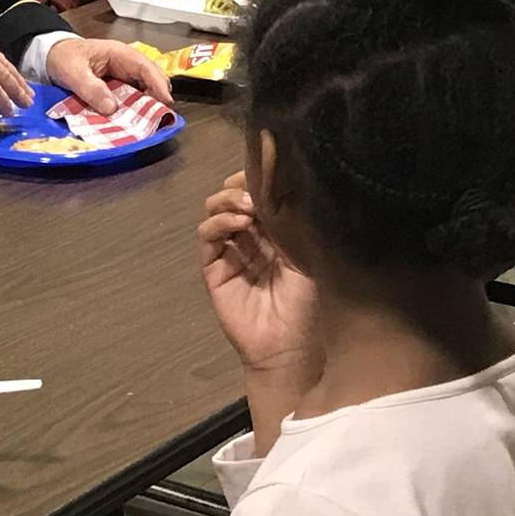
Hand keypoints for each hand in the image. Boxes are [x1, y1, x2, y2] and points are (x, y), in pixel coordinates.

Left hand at [45, 35, 172, 112]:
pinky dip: (135, 109)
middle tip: (158, 120)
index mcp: (120, 54)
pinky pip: (132, 98)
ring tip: (148, 124)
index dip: (158, 85)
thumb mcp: (73, 72)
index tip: (166, 104)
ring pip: (145, 91)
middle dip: (157, 99)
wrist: (51, 54)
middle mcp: (127, 64)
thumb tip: (112, 108)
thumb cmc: (63, 57)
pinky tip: (132, 123)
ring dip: (147, 106)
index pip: (147, 68)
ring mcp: (124, 76)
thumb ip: (90, 88)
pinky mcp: (119, 87)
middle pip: (152, 80)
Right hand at [199, 172, 318, 376]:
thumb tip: (284, 184)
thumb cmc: (307, 303)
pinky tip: (238, 224)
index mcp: (274, 232)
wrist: (291, 345)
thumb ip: (292, 222)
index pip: (257, 194)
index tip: (268, 170)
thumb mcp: (307, 255)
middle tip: (256, 190)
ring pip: (214, 211)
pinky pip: (207, 237)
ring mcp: (228, 251)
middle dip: (240, 186)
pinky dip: (218, 224)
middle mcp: (249, 237)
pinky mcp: (213, 268)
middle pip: (232, 196)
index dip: (257, 178)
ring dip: (228, 201)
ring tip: (248, 207)